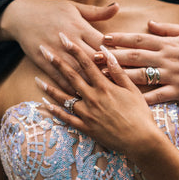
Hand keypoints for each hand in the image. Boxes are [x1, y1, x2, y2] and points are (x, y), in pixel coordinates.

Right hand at [0, 0, 118, 92]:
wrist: (20, 15)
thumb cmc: (51, 9)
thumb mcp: (74, 6)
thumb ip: (97, 11)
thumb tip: (117, 6)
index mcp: (79, 26)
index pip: (102, 43)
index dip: (114, 54)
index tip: (125, 64)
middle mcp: (68, 40)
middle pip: (92, 60)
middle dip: (105, 72)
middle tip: (119, 84)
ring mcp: (55, 52)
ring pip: (77, 72)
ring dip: (90, 83)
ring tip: (104, 95)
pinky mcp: (44, 62)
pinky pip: (59, 78)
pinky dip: (70, 88)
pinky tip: (80, 97)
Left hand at [35, 33, 161, 156]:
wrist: (141, 141)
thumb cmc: (140, 114)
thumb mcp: (132, 90)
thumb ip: (118, 71)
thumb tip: (106, 53)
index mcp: (105, 87)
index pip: (86, 63)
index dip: (74, 49)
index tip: (63, 38)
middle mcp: (92, 98)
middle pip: (71, 77)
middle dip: (56, 62)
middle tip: (44, 50)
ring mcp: (87, 114)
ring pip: (64, 98)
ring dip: (50, 87)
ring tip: (37, 79)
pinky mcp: (86, 128)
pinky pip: (66, 119)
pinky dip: (55, 112)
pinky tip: (45, 105)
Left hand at [102, 21, 178, 105]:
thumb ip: (169, 28)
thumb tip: (149, 23)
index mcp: (169, 43)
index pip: (140, 40)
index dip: (120, 39)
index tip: (104, 39)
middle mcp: (167, 58)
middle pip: (135, 57)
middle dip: (112, 56)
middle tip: (93, 57)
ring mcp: (172, 76)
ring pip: (141, 75)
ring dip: (120, 76)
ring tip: (102, 76)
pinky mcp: (178, 91)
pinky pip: (157, 96)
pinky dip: (142, 98)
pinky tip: (126, 100)